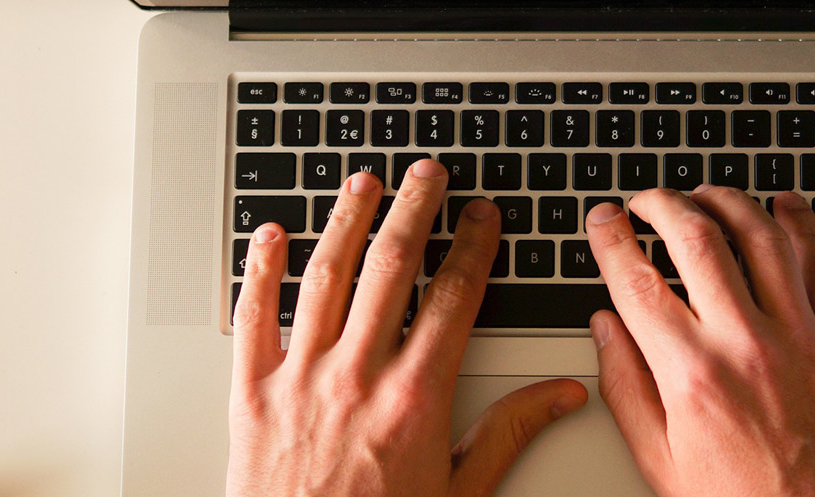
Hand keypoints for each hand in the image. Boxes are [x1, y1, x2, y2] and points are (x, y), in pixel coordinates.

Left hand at [227, 162, 587, 496]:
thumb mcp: (462, 490)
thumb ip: (511, 433)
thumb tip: (563, 396)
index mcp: (414, 397)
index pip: (454, 298)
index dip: (473, 247)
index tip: (481, 217)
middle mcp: (357, 376)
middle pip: (392, 269)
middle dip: (414, 212)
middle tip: (428, 176)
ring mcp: (300, 378)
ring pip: (326, 278)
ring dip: (347, 222)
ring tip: (363, 184)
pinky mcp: (251, 392)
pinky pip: (252, 316)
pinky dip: (260, 270)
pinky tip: (271, 234)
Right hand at [585, 186, 814, 496]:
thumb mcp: (661, 462)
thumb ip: (626, 388)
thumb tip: (606, 329)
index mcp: (691, 376)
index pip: (637, 281)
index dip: (613, 239)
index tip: (605, 220)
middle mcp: (745, 346)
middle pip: (696, 241)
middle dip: (663, 205)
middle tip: (648, 201)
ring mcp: (802, 341)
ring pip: (763, 238)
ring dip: (729, 202)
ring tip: (707, 194)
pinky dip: (803, 226)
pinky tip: (787, 208)